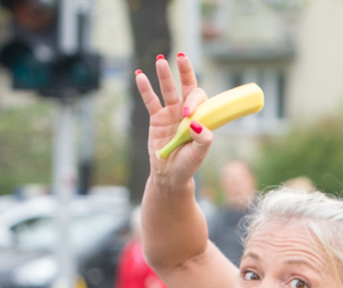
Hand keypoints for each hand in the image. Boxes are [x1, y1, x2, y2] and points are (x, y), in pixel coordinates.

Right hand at [135, 53, 211, 188]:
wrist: (169, 175)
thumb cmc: (187, 165)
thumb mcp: (198, 155)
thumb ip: (203, 140)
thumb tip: (196, 123)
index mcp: (200, 117)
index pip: (199, 100)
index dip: (193, 102)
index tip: (186, 113)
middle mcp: (186, 112)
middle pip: (187, 87)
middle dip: (185, 72)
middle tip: (181, 58)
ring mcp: (171, 113)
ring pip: (168, 90)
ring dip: (164, 75)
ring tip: (160, 60)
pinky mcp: (156, 118)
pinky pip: (150, 101)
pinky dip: (145, 89)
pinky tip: (140, 75)